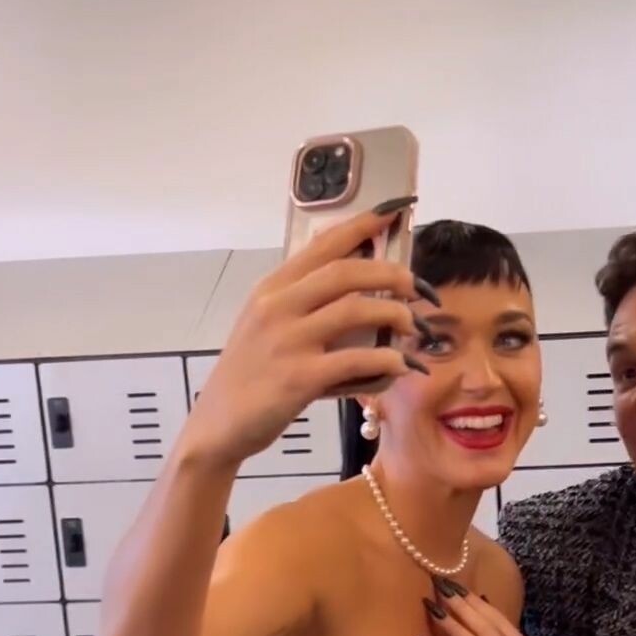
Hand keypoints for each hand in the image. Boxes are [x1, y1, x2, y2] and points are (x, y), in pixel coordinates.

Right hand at [183, 207, 425, 466]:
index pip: (323, 245)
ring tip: (414, 325)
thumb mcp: (267, 327)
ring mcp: (288, 341)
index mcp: (271, 289)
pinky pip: (357, 360)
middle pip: (346, 272)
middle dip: (391, 273)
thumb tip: (361, 289)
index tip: (395, 211)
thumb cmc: (250, 377)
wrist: (218, 425)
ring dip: (396, 313)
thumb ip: (305, 305)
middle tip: (417, 285)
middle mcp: (277, 307)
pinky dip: (388, 361)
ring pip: (356, 309)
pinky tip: (402, 365)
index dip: (363, 224)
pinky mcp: (299, 378)